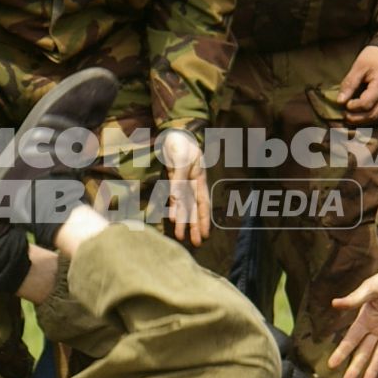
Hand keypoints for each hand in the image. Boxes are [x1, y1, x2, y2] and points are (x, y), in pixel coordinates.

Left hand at [158, 128, 209, 245]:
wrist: (174, 133)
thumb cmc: (181, 145)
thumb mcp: (181, 161)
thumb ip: (178, 181)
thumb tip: (176, 201)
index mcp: (199, 180)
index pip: (202, 204)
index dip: (204, 220)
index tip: (205, 235)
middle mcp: (193, 185)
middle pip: (195, 209)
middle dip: (195, 226)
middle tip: (195, 244)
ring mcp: (183, 183)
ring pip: (184, 206)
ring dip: (183, 221)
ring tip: (181, 238)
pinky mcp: (173, 181)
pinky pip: (174, 198)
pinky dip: (173, 209)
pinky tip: (172, 220)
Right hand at [328, 269, 377, 377]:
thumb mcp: (371, 288)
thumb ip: (355, 299)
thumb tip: (334, 304)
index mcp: (364, 320)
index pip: (350, 340)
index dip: (341, 352)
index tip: (331, 365)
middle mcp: (375, 331)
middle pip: (363, 352)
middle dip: (355, 367)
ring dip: (372, 371)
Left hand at [338, 45, 377, 125]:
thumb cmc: (376, 55)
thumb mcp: (359, 66)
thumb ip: (350, 84)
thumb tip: (340, 101)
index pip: (367, 104)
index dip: (354, 107)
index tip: (344, 104)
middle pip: (374, 115)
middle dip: (357, 119)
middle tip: (345, 116)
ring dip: (364, 121)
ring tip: (351, 117)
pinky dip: (371, 117)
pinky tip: (361, 116)